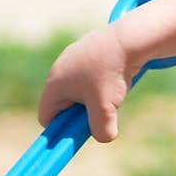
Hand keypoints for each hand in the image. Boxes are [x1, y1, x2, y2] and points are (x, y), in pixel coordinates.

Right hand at [37, 25, 138, 142]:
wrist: (129, 38)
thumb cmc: (111, 73)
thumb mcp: (105, 108)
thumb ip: (101, 130)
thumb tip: (105, 136)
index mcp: (54, 84)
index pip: (46, 117)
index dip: (61, 130)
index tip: (80, 133)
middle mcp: (59, 69)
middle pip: (63, 104)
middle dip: (81, 114)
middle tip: (101, 112)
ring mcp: (73, 58)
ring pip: (79, 90)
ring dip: (93, 98)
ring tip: (112, 93)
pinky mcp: (89, 51)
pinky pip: (90, 76)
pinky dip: (102, 83)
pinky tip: (117, 79)